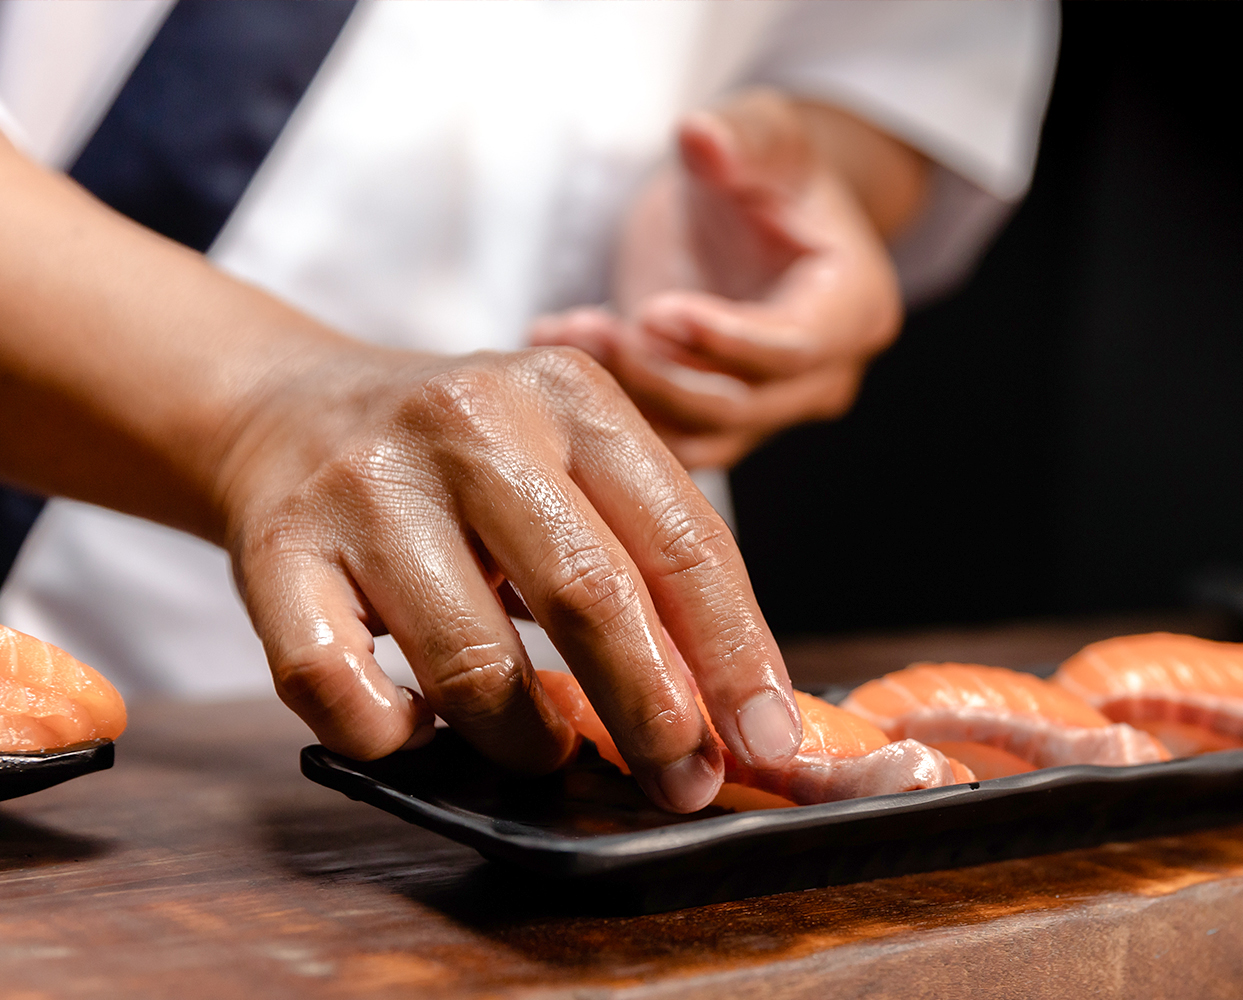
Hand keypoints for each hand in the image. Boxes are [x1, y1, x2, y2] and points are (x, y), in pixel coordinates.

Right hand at [216, 346, 801, 812]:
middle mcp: (470, 423)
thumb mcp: (571, 462)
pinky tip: (418, 727)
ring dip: (524, 740)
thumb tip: (735, 708)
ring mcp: (367, 486)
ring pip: (469, 662)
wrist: (291, 408)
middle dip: (652, 712)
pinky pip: (335, 685)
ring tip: (544, 750)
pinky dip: (390, 734)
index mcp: (570, 396)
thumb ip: (650, 559)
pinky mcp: (277, 551)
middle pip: (588, 593)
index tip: (767, 741)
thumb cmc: (467, 461)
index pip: (682, 540)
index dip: (734, 655)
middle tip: (681, 784)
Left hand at [529, 90, 925, 468]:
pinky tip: (560, 345)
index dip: (724, 340)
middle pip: (742, 405)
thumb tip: (702, 136)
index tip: (654, 311)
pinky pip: (665, 439)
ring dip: (626, 397)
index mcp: (854, 308)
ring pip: (698, 436)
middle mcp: (825, 377)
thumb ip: (741, 137)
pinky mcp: (720, 424)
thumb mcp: (765, 132)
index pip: (795, 347)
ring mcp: (773, 410)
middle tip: (593, 328)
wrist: (753, 213)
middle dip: (660, 374)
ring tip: (568, 334)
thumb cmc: (769, 171)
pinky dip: (610, 405)